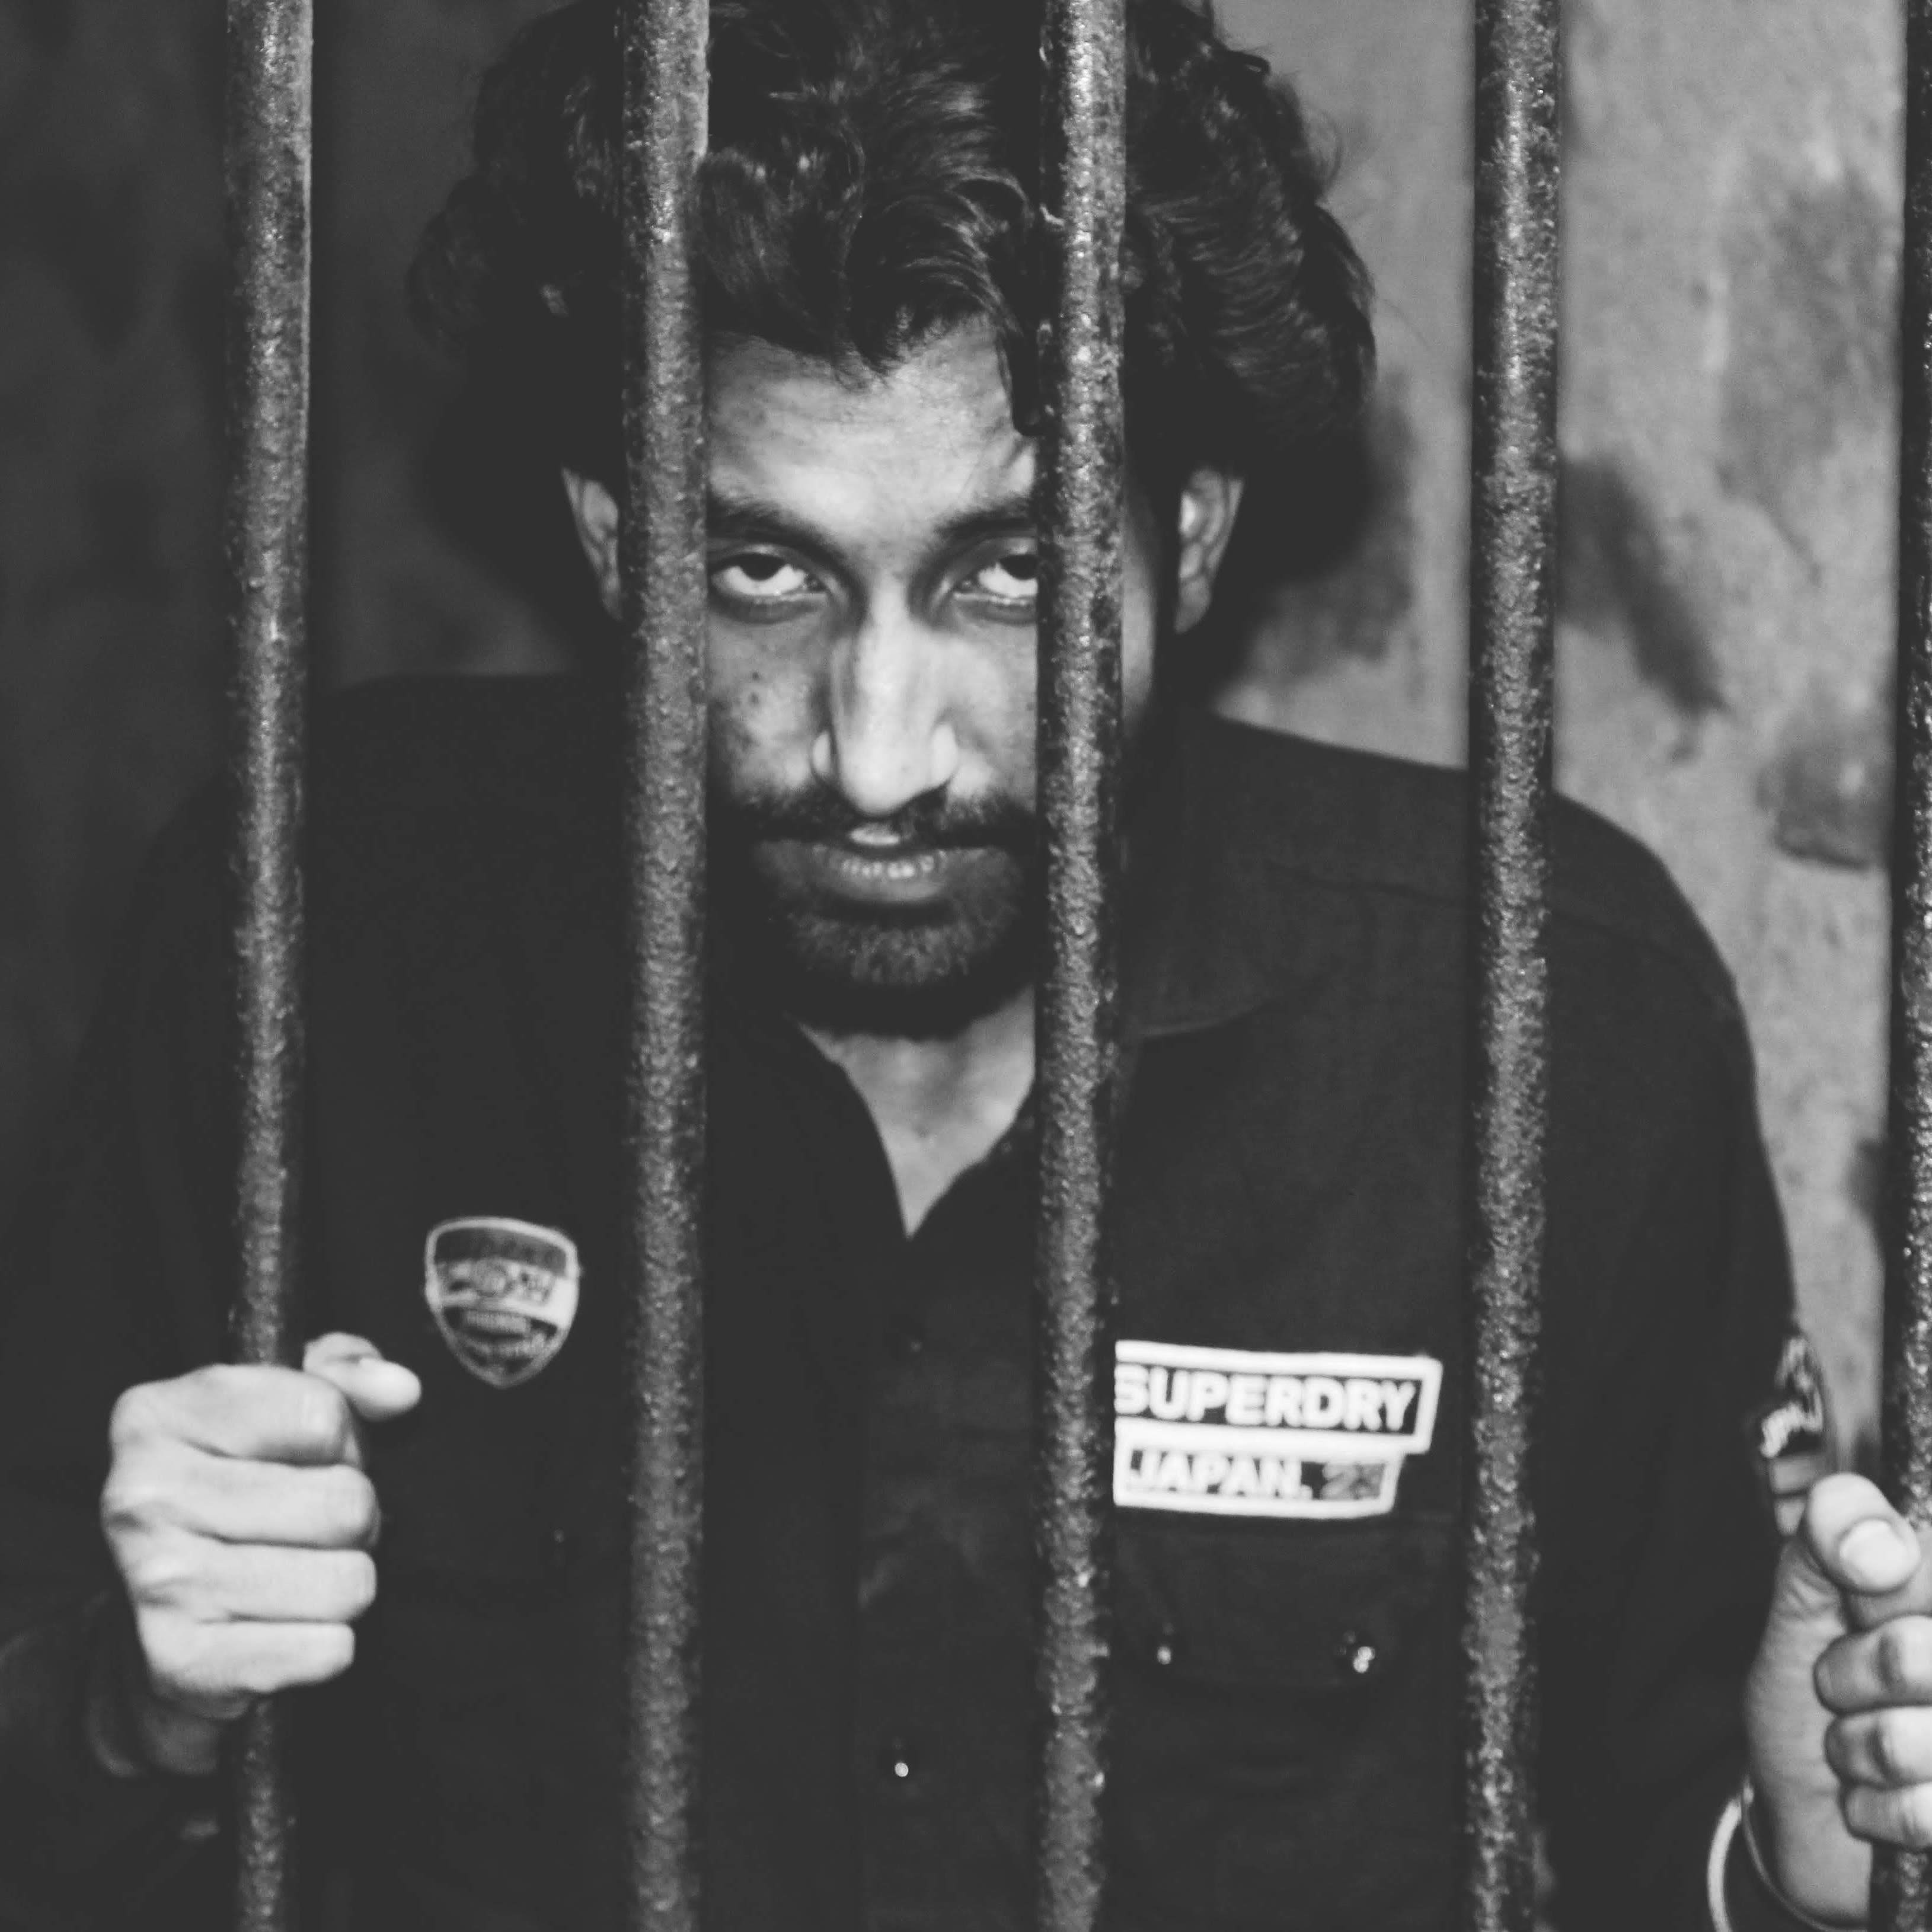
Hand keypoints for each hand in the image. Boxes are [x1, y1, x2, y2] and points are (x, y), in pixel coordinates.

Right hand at [95, 1334, 420, 1777]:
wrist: (155, 1634)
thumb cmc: (240, 1496)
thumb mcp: (281, 1407)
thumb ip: (346, 1376)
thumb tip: (401, 1390)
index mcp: (158, 1415)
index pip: (323, 1412)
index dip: (346, 1441)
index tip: (315, 1459)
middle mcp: (145, 1494)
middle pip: (345, 1501)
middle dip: (354, 1519)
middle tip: (314, 1531)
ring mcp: (160, 1581)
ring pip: (347, 1580)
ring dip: (345, 1584)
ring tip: (301, 1578)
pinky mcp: (183, 1663)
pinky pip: (326, 1649)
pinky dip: (326, 1646)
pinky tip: (284, 1631)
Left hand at [1744, 1472, 1931, 1923]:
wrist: (1808, 1814)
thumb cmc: (1814, 1700)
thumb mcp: (1803, 1603)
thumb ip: (1829, 1537)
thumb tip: (1882, 1545)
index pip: (1921, 1567)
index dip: (1871, 1594)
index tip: (1855, 1610)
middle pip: (1912, 1654)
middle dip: (1853, 1675)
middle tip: (1841, 1686)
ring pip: (1918, 1738)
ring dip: (1860, 1747)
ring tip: (1856, 1746)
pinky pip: (1924, 1811)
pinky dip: (1876, 1808)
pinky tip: (1875, 1800)